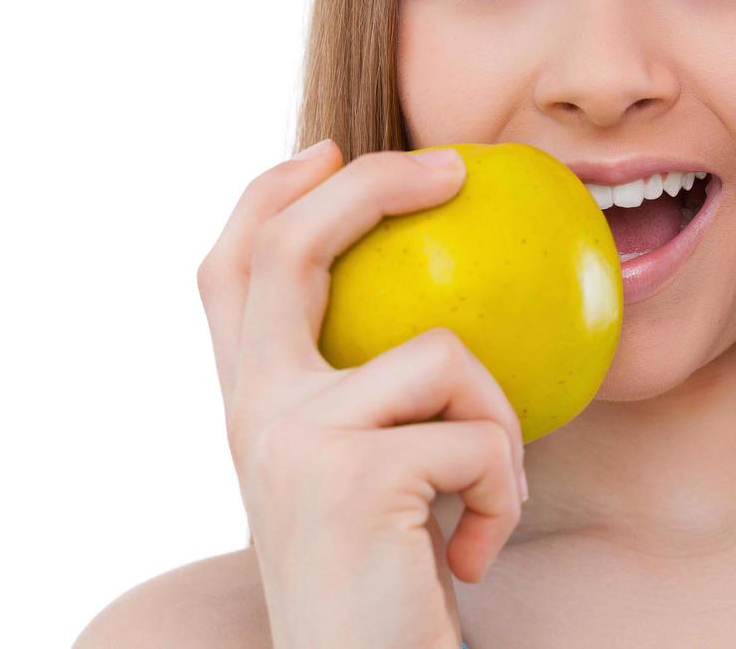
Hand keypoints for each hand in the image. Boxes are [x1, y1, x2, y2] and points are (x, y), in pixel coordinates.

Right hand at [197, 141, 524, 648]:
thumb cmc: (384, 587)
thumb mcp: (365, 477)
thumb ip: (368, 397)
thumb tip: (442, 303)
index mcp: (251, 406)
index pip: (231, 272)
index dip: (268, 195)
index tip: (329, 148)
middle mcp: (251, 412)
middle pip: (293, 249)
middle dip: (373, 186)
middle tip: (453, 170)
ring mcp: (292, 438)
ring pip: (444, 353)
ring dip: (498, 428)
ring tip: (486, 500)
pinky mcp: (351, 475)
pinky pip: (483, 435)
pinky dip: (504, 492)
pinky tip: (473, 555)